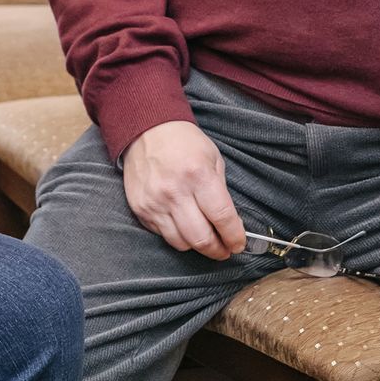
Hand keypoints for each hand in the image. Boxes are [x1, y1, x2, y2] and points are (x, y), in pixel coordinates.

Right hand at [120, 120, 244, 259]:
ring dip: (197, 245)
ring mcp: (155, 203)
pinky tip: (183, 225)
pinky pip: (163, 234)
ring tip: (205, 239)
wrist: (145, 130)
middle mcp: (175, 192)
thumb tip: (230, 223)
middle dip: (218, 250)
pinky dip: (177, 235)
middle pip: (201, 238)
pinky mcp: (141, 209)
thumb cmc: (184, 142)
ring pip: (181, 243)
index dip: (234, 236)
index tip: (239, 243)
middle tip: (225, 250)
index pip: (222, 217)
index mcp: (198, 176)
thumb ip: (221, 191)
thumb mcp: (213, 158)